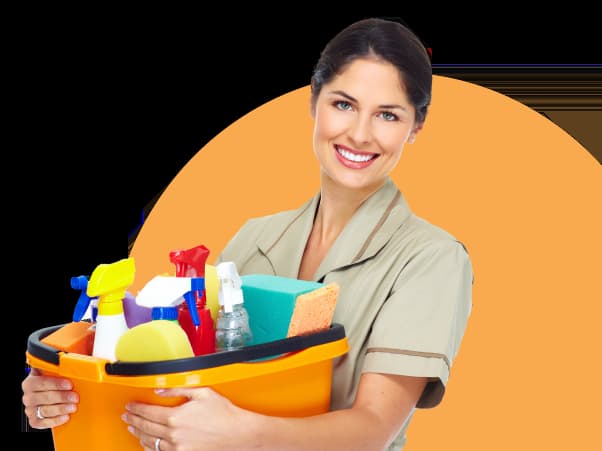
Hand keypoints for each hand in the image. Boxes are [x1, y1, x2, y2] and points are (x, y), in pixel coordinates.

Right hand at [21, 368, 78, 428]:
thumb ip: (58, 368)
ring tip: (73, 407)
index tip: (69, 384)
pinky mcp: (35, 420)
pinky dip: (55, 420)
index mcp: (31, 382)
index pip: (41, 382)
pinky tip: (65, 416)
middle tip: (75, 397)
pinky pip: (43, 422)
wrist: (48, 394)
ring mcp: (31, 409)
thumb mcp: (53, 372)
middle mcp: (29, 396)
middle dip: (62, 397)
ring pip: (44, 410)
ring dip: (61, 409)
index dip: (56, 383)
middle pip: (44, 397)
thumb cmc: (53, 382)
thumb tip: (72, 360)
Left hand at [123, 386, 254, 450]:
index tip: (130, 405)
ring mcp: (177, 449)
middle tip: (127, 415)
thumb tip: (159, 389)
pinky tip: (147, 442)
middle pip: (145, 428)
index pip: (147, 412)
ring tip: (133, 427)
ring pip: (149, 442)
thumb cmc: (224, 413)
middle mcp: (173, 435)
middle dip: (133, 420)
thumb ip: (178, 389)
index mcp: (176, 417)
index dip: (136, 408)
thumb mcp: (202, 393)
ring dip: (138, 434)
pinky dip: (149, 447)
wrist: (237, 434)